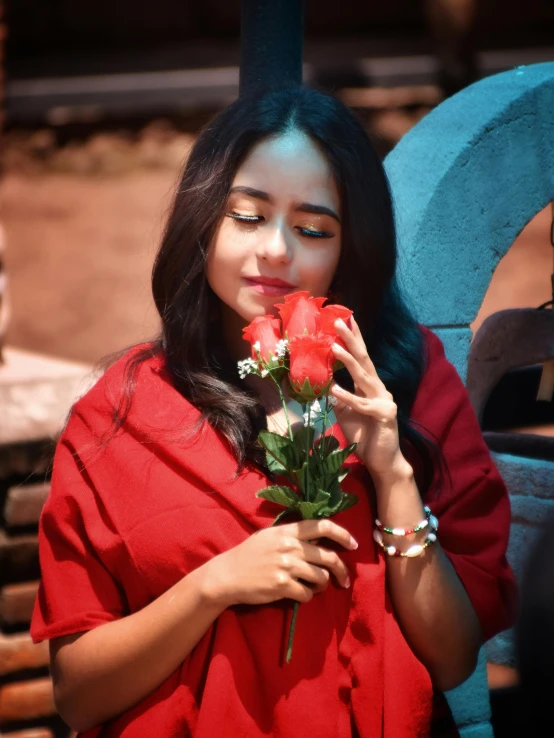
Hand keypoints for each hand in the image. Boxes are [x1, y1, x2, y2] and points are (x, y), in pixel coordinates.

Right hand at [203, 519, 356, 607]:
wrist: (228, 575)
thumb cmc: (250, 554)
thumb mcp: (271, 536)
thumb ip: (293, 535)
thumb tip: (320, 540)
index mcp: (288, 531)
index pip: (323, 526)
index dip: (343, 534)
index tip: (353, 544)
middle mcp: (290, 546)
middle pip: (328, 557)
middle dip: (341, 570)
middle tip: (344, 579)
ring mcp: (287, 566)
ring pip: (321, 577)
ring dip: (322, 585)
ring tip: (315, 586)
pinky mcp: (282, 586)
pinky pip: (307, 594)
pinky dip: (307, 596)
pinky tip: (300, 594)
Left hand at [330, 317, 411, 479]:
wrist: (382, 461)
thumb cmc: (365, 436)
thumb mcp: (346, 412)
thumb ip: (338, 397)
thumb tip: (322, 382)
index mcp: (370, 386)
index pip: (362, 358)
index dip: (354, 339)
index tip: (346, 319)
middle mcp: (379, 389)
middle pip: (364, 360)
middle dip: (351, 340)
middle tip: (339, 321)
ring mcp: (384, 400)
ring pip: (364, 377)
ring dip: (348, 361)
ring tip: (333, 347)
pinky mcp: (384, 415)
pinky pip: (361, 404)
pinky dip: (347, 396)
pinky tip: (334, 389)